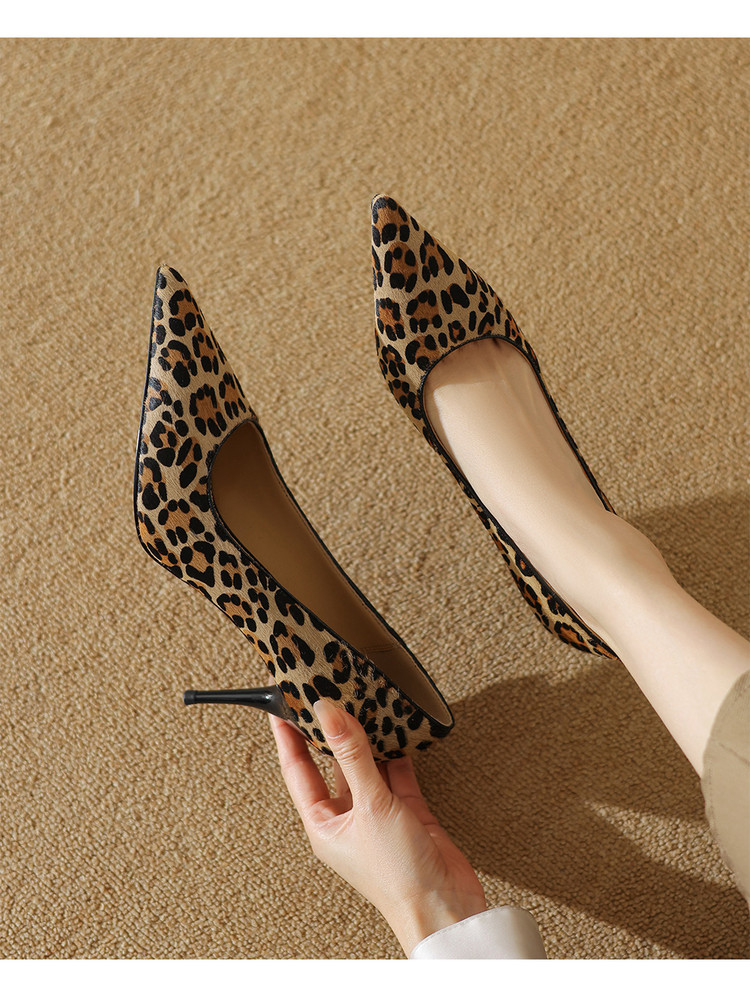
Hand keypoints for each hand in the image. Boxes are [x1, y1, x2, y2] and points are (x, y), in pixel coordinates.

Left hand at [269, 698, 486, 955]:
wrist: (445, 908)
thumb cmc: (398, 877)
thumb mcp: (370, 806)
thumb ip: (353, 755)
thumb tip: (328, 712)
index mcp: (324, 824)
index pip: (298, 770)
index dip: (288, 736)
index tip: (281, 704)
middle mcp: (347, 818)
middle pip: (331, 764)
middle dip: (328, 731)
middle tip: (323, 693)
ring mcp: (377, 815)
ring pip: (365, 765)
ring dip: (365, 737)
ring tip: (359, 701)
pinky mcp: (407, 812)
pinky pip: (396, 773)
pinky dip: (396, 751)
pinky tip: (396, 729)